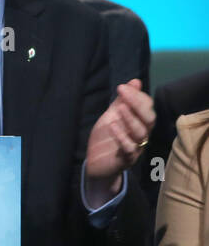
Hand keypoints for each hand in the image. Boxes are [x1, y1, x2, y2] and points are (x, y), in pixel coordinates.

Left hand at [85, 80, 156, 199]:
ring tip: (119, 108)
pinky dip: (122, 136)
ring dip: (130, 118)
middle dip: (137, 104)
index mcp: (139, 123)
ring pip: (141, 133)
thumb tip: (135, 81)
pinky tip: (113, 125)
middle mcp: (141, 135)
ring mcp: (136, 147)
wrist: (96, 163)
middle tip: (124, 92)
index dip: (137, 96)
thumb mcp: (112, 116)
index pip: (147, 107)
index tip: (123, 87)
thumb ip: (122, 101)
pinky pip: (130, 148)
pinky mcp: (126, 159)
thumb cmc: (107, 138)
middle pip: (149, 119)